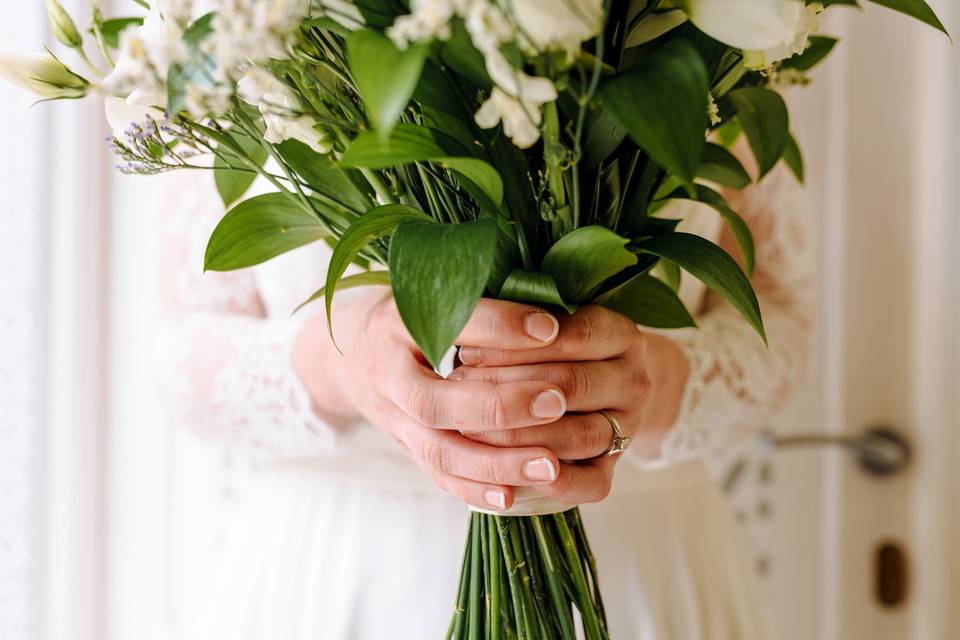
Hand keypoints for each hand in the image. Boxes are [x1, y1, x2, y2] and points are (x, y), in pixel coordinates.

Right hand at [293, 291, 572, 511]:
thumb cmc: (410, 313)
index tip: (549, 327)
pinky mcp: (405, 448)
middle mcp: (387, 374)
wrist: (349, 355)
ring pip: (438, 450)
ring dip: (496, 463)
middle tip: (556, 401)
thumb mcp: (430, 290)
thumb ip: (479, 297)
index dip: (498, 326)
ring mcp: (393, 419)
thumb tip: (552, 303)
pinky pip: (437, 476)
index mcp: (395, 322)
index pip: (447, 324)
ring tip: (550, 464)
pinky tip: (513, 497)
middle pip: (434, 402)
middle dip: (498, 405)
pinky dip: (474, 490)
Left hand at [450, 305, 688, 504]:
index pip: (574, 335)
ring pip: (579, 436)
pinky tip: (509, 477)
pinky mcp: (610, 469)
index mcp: (620, 334)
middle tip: (456, 388)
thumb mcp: (531, 321)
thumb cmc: (538, 345)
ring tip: (467, 428)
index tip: (468, 350)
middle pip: (571, 385)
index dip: (517, 343)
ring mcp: (626, 428)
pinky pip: (591, 485)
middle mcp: (632, 380)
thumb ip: (510, 316)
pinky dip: (552, 484)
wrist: (583, 387)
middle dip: (507, 388)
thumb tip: (467, 322)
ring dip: (519, 436)